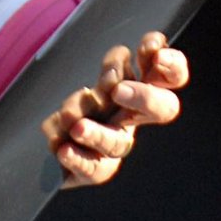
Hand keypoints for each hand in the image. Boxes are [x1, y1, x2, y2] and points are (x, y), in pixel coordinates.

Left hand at [42, 31, 188, 187]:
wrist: (48, 144)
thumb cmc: (79, 102)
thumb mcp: (95, 76)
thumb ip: (113, 66)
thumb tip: (124, 53)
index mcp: (137, 88)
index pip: (170, 77)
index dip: (172, 65)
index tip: (155, 51)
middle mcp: (132, 118)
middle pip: (161, 110)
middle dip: (145, 97)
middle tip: (118, 90)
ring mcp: (114, 145)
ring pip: (117, 143)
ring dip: (97, 133)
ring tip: (76, 126)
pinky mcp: (93, 169)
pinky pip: (91, 168)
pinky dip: (78, 159)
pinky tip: (64, 150)